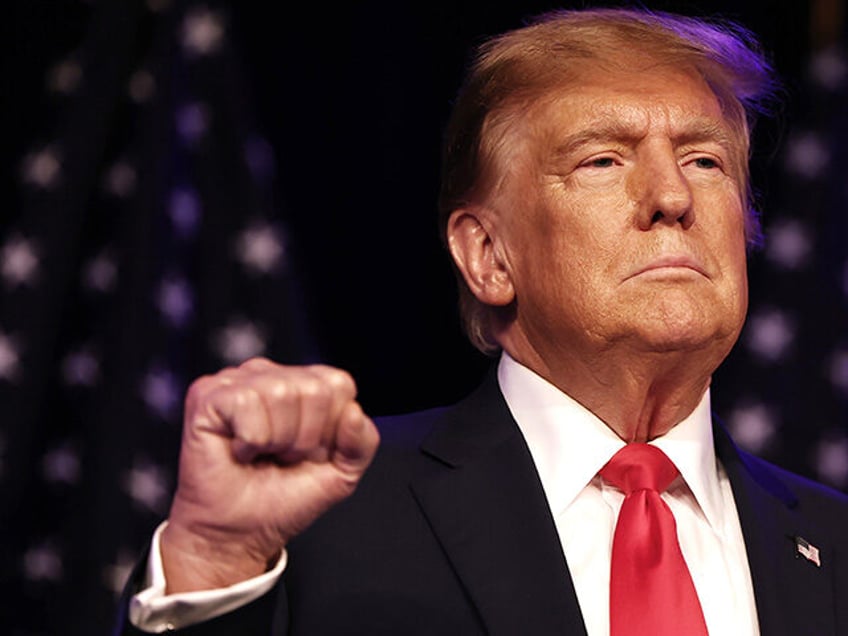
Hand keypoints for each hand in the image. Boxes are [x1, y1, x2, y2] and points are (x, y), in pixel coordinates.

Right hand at [160, 358, 379, 592]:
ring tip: (261, 454)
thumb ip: (361, 442)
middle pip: (313, 389)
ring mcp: (237, 381)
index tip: (309, 453)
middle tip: (281, 456)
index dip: (331, 429)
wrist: (238, 533)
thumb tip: (354, 412)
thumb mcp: (341, 474)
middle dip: (304, 437)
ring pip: (280, 393)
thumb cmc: (282, 499)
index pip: (339, 383)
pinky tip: (239, 450)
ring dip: (276, 440)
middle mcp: (271, 374)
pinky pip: (247, 403)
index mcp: (304, 383)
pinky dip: (249, 439)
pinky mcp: (207, 395)